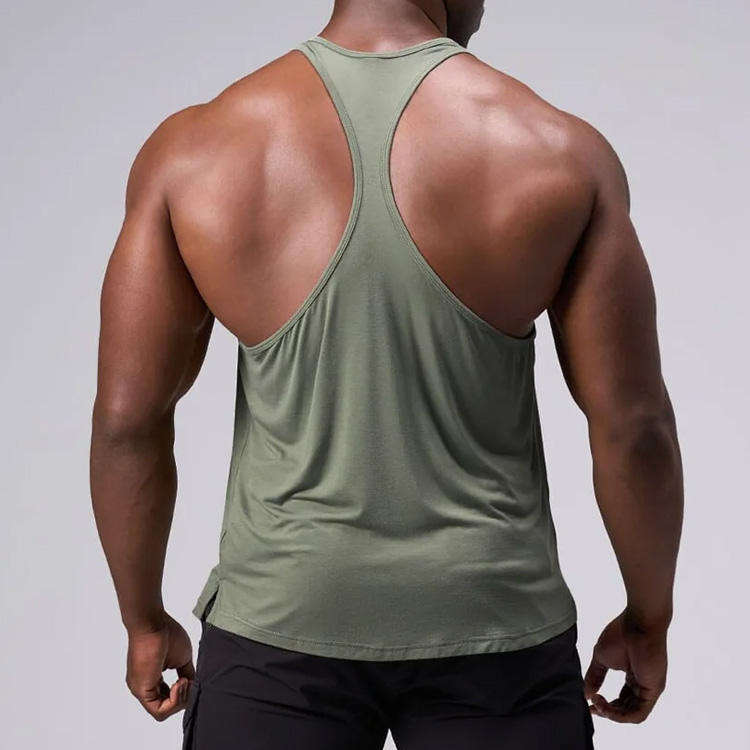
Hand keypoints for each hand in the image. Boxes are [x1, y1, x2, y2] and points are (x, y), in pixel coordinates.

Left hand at [126, 612, 195, 720]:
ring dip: (180, 699)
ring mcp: (140, 690)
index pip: (167, 698)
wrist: (153, 623)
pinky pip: (159, 711)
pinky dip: (174, 701)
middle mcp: (143, 687)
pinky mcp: (141, 690)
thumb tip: (194, 685)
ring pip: (162, 712)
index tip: (188, 678)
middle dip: (183, 697)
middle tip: (188, 680)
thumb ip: (187, 674)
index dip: (182, 693)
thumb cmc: (166, 634)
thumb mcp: (182, 658)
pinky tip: (179, 683)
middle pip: (166, 707)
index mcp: (151, 679)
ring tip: (184, 679)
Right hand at [584, 608, 667, 723]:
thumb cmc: (621, 634)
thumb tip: (586, 693)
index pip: (621, 700)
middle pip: (626, 709)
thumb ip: (595, 676)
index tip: (589, 703)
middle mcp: (643, 686)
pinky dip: (622, 716)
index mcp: (633, 677)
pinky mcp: (653, 690)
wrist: (638, 623)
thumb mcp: (601, 658)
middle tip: (592, 707)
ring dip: (612, 714)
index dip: (606, 705)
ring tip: (597, 704)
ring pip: (632, 714)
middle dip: (608, 712)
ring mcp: (649, 689)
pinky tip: (607, 708)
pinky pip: (639, 713)